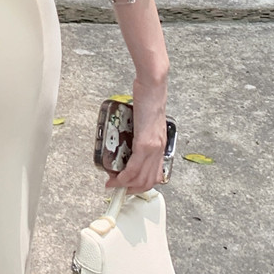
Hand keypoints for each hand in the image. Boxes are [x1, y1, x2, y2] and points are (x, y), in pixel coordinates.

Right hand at [103, 76, 169, 194]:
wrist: (153, 84)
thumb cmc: (149, 96)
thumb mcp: (147, 121)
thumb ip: (142, 131)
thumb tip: (129, 138)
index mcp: (160, 145)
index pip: (155, 175)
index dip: (140, 185)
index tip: (127, 186)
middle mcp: (159, 149)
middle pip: (148, 181)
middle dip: (131, 190)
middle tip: (117, 188)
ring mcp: (153, 147)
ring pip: (141, 178)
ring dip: (125, 185)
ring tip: (113, 183)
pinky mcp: (145, 142)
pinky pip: (134, 167)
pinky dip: (124, 176)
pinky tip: (116, 177)